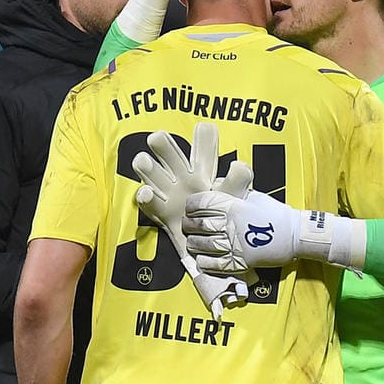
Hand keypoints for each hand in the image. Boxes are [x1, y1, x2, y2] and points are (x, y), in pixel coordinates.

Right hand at [131, 123, 254, 316]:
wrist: (216, 251)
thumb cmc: (226, 222)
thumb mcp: (235, 199)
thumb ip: (239, 181)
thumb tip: (237, 164)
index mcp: (204, 169)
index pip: (202, 141)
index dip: (203, 134)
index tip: (205, 132)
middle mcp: (182, 175)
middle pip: (162, 145)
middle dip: (159, 141)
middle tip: (163, 149)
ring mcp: (167, 192)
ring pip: (145, 166)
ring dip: (146, 165)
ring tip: (156, 173)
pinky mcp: (159, 212)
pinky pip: (144, 197)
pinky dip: (144, 194)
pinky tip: (149, 194)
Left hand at [179, 188, 303, 272]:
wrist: (295, 235)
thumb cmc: (275, 214)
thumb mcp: (254, 196)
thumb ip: (233, 192)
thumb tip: (214, 185)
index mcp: (234, 206)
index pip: (202, 203)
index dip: (191, 205)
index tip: (189, 208)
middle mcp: (231, 225)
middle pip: (198, 224)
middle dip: (188, 225)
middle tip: (186, 225)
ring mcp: (235, 245)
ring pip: (203, 245)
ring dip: (193, 244)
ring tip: (192, 242)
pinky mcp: (240, 262)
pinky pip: (214, 264)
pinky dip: (204, 262)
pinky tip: (201, 259)